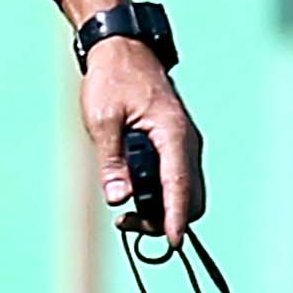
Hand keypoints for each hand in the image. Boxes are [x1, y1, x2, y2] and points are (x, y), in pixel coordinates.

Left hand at [77, 33, 201, 254]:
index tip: (172, 244)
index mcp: (173, 134)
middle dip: (163, 219)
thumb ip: (111, 160)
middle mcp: (186, 143)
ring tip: (123, 210)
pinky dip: (159, 194)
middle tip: (124, 221)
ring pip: (183, 192)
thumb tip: (118, 199)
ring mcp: (183, 145)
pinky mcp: (175, 146)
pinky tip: (132, 191)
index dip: (176, 218)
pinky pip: (175, 180)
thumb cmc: (112, 79)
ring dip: (160, 208)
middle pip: (189, 198)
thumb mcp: (103, 119)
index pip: (180, 186)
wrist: (122, 49)